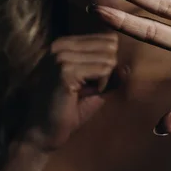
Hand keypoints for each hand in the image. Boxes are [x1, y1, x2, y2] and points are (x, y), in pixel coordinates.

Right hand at [17, 33, 118, 150]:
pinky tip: (84, 95)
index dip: (108, 63)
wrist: (42, 131)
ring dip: (104, 80)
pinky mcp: (65, 71)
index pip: (107, 39)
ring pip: (109, 58)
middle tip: (90, 89)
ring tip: (84, 93)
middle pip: (110, 45)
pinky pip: (104, 70)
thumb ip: (110, 74)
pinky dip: (102, 86)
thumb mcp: (93, 87)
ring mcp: (61, 57)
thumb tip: (128, 67)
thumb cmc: (68, 110)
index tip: (91, 82)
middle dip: (108, 70)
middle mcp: (60, 45)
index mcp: (64, 44)